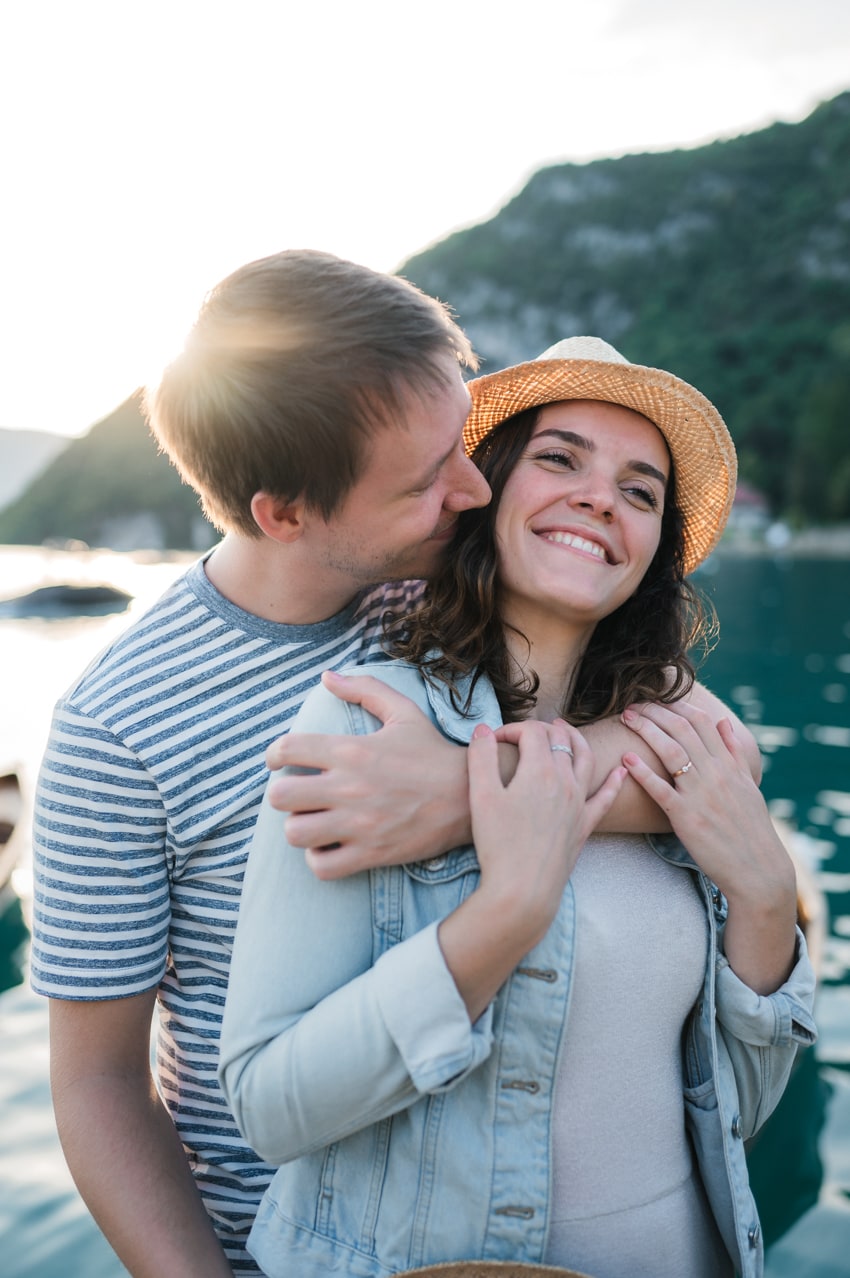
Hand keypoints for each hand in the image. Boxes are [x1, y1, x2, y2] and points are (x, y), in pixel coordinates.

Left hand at [265, 671, 469, 878]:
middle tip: (299, 794)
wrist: (470, 795)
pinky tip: (330, 845)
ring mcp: (360, 824)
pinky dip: (319, 858)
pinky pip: (322, 866)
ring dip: (299, 827)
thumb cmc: (433, 752)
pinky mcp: (372, 853)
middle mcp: (350, 787)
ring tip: (314, 821)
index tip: (281, 762)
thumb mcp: (403, 712)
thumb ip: (364, 690)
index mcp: (352, 750)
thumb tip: (326, 677)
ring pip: (295, 833)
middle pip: (280, 796)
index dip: (274, 755)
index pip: (287, 749)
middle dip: (283, 794)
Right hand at [471, 719, 624, 927]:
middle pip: (560, 739)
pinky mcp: (584, 825)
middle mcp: (565, 782)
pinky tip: (621, 770)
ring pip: (585, 759)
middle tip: (523, 733)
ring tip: (565, 730)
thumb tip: (482, 729)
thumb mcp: (480, 796)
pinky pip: (606, 797)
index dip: (509, 729)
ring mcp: (579, 803)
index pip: (531, 732)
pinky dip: (614, 780)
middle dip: (540, 728)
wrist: (524, 890)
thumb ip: (481, 757)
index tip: (491, 743)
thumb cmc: (499, 844)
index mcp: (540, 770)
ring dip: (576, 739)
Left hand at [621, 700, 796, 992]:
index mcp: (729, 765)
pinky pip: (660, 789)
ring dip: (645, 730)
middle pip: (681, 729)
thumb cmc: (749, 829)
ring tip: (626, 719)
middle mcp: (716, 774)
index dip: (677, 706)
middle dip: (654, 712)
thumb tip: (724, 722)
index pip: (702, 721)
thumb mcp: (747, 786)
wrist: (757, 869)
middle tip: (633, 704)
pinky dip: (642, 772)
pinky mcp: (686, 817)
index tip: (657, 699)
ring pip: (669, 751)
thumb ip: (735, 753)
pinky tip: (626, 759)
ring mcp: (700, 794)